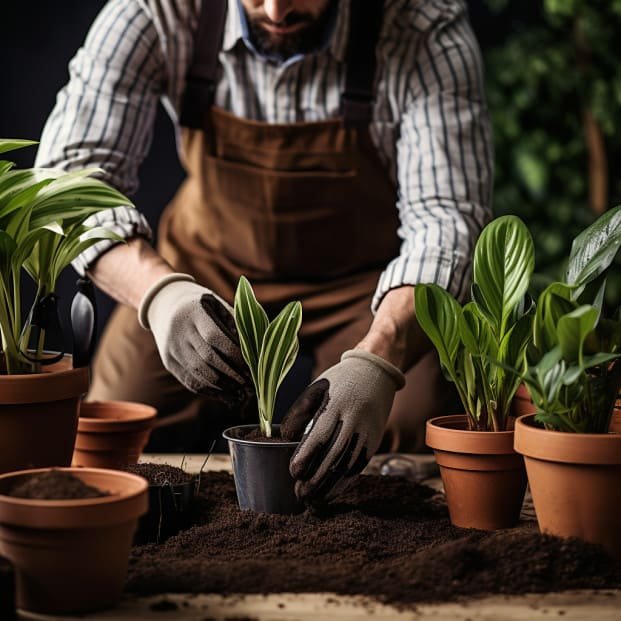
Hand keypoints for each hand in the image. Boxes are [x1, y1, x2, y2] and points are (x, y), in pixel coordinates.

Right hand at [138, 274, 251, 398]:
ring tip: (240, 391)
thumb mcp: (218, 305)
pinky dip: (209, 391)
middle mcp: (179, 330)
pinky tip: (225, 395)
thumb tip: (255, 352)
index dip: (233, 354)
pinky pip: (189, 381)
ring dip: (221, 386)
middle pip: (206, 358)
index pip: (214, 337)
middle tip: (249, 383)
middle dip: (230, 373)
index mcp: (194, 312)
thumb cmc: (204, 306)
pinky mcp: (169, 362)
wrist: (166, 304)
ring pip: (197, 373)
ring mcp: (171, 348)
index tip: (250, 364)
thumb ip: (235, 324)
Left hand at [283, 349, 404, 502]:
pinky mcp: (374, 440)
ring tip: (313, 500)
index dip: (307, 456)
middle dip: (316, 478)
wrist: (376, 372)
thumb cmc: (338, 381)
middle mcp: (353, 419)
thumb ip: (300, 412)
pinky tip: (331, 492)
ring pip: (348, 465)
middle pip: (335, 454)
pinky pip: (359, 466)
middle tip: (300, 494)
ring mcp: (367, 431)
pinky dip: (345, 482)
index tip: (293, 472)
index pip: (320, 434)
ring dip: (330, 486)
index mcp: (336, 404)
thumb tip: (286, 438)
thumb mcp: (316, 388)